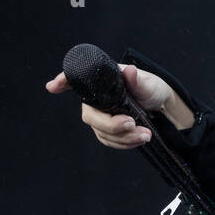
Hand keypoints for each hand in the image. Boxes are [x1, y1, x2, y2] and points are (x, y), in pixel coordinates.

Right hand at [44, 63, 178, 148]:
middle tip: (132, 123)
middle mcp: (96, 99)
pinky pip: (110, 142)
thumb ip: (137, 80)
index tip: (53, 86)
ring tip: (146, 134)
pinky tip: (140, 139)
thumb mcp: (148, 83)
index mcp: (102, 82)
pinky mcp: (107, 131)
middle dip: (111, 125)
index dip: (63, 82)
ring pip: (102, 133)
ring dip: (124, 138)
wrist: (161, 108)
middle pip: (90, 116)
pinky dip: (126, 143)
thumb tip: (130, 71)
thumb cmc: (151, 89)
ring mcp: (100, 116)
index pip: (76, 80)